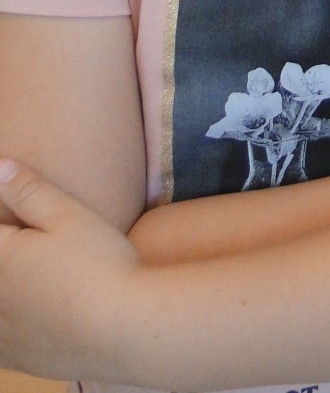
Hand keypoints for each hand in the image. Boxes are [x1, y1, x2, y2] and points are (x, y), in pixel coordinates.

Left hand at [0, 158, 139, 380]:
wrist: (123, 328)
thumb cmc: (99, 264)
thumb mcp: (69, 216)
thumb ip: (29, 191)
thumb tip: (0, 167)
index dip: (4, 222)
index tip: (13, 220)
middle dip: (6, 249)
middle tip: (23, 243)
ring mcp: (1, 332)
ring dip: (5, 285)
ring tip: (18, 273)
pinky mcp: (16, 358)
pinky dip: (4, 323)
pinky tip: (17, 316)